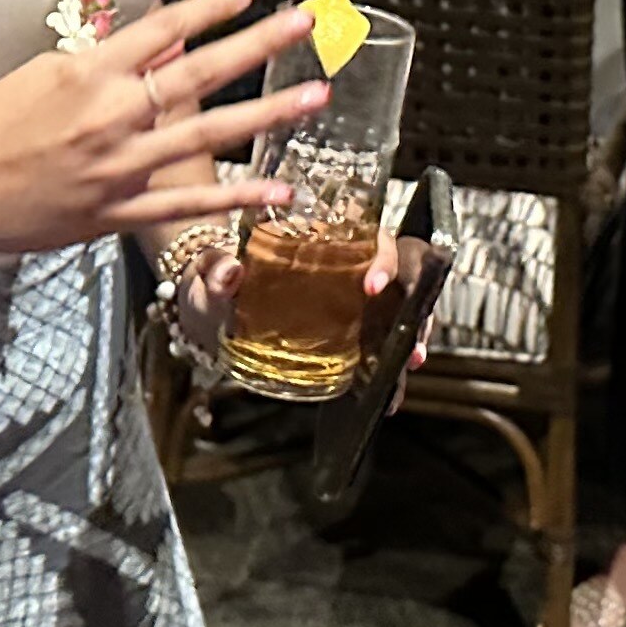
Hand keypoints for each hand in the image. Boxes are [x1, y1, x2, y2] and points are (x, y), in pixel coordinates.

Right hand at [0, 0, 324, 258]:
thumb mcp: (44, 76)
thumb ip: (107, 59)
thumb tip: (163, 40)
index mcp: (87, 73)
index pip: (161, 30)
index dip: (208, 8)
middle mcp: (109, 115)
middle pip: (198, 73)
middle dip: (258, 46)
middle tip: (305, 24)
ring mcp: (117, 167)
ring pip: (207, 136)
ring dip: (268, 114)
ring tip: (316, 96)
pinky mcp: (116, 213)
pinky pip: (188, 202)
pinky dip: (237, 197)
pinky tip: (280, 188)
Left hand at [165, 228, 410, 389]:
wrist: (208, 307)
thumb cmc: (215, 277)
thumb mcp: (212, 269)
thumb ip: (217, 269)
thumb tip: (230, 274)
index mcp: (324, 240)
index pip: (373, 237)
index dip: (383, 258)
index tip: (373, 286)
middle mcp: (347, 266)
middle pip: (402, 276)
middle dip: (416, 307)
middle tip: (411, 345)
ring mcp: (350, 301)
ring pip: (399, 309)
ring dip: (411, 335)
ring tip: (410, 364)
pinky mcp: (345, 332)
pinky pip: (379, 342)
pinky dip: (389, 362)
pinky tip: (390, 389)